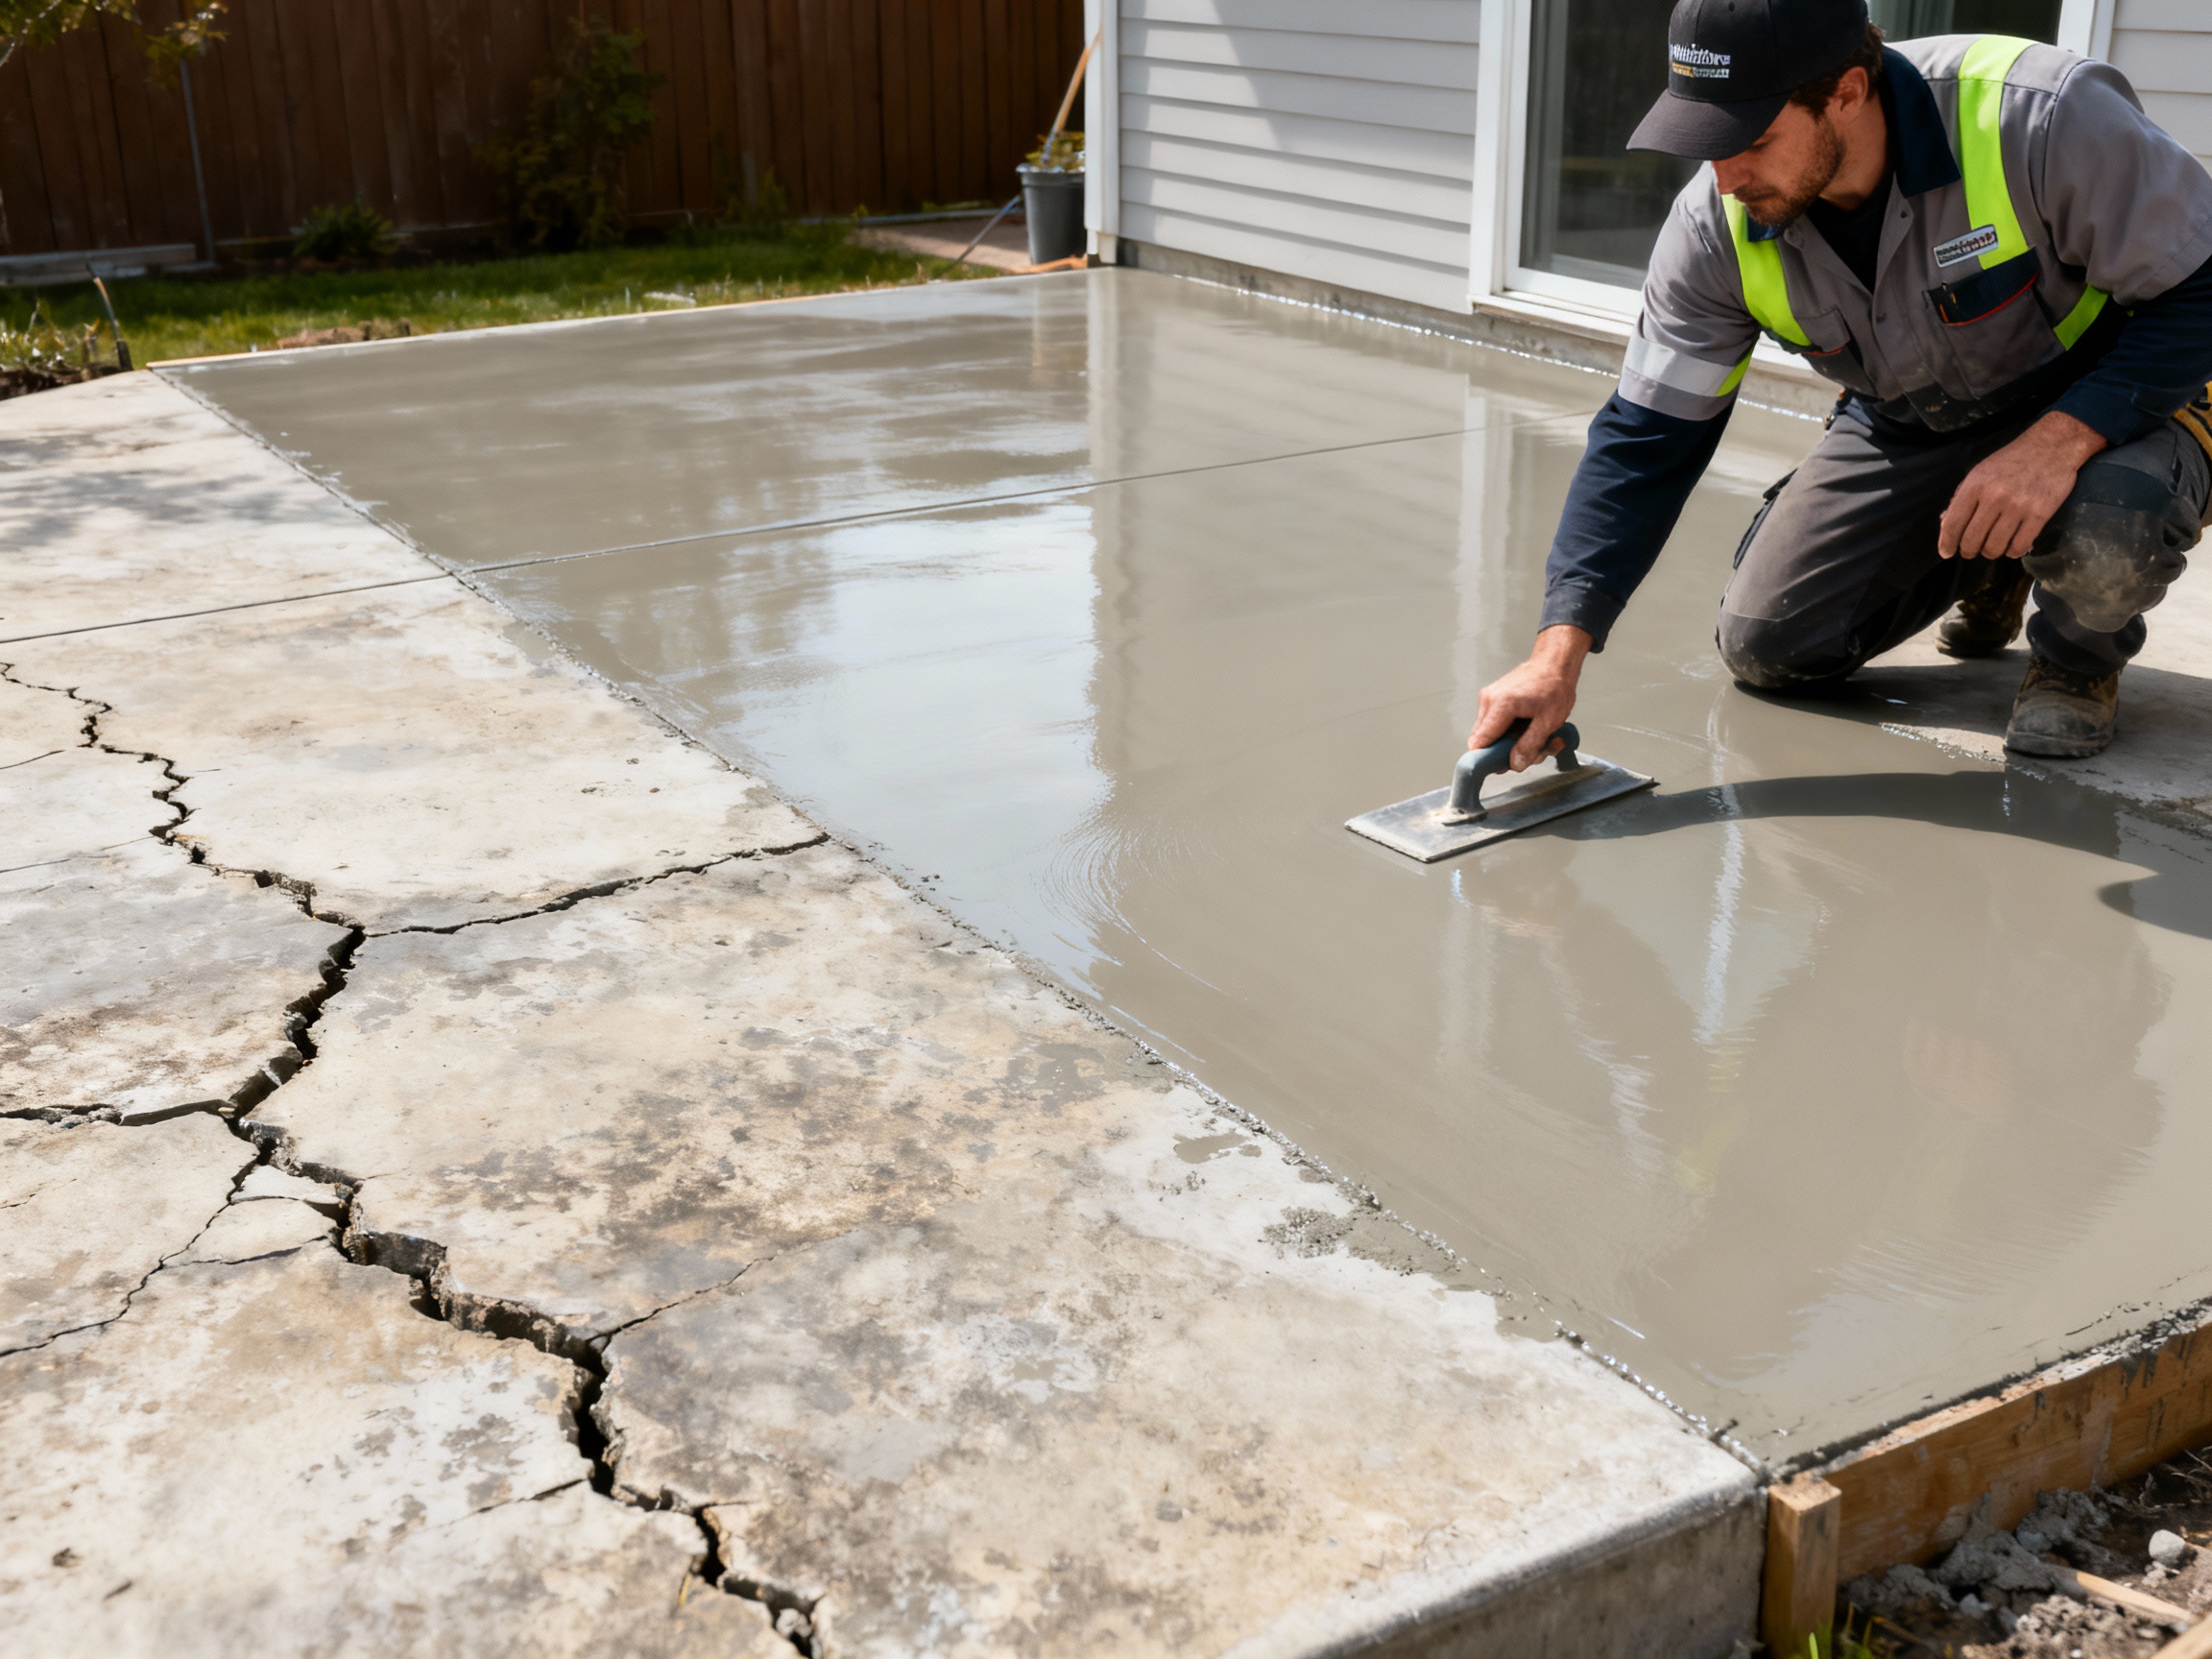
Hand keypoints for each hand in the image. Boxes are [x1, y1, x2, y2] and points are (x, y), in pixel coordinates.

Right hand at [1471, 626, 1591, 771]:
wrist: (1554, 665)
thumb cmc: (1554, 687)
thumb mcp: (1548, 721)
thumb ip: (1529, 745)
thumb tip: (1514, 764)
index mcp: (1500, 705)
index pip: (1479, 743)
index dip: (1490, 758)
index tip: (1508, 763)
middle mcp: (1488, 701)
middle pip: (1485, 742)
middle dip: (1508, 752)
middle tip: (1535, 749)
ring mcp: (1488, 700)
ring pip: (1492, 736)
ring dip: (1514, 743)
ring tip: (1539, 737)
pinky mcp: (1492, 701)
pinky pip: (1496, 726)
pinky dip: (1513, 732)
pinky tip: (1531, 728)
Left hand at [1938, 410, 2106, 559]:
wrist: (2052, 446)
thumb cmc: (2012, 461)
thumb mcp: (1980, 472)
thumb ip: (1962, 497)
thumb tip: (1945, 524)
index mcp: (1975, 485)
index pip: (1953, 524)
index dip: (1946, 543)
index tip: (1946, 553)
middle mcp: (1994, 496)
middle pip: (1971, 540)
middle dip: (1968, 551)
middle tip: (1971, 550)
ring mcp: (2018, 506)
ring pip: (1994, 547)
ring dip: (1990, 552)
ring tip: (1992, 546)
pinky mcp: (2039, 514)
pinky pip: (2019, 546)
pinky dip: (2013, 552)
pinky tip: (2012, 546)